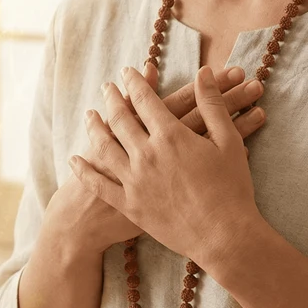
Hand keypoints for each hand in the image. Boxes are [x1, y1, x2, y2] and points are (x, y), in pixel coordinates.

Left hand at [69, 65, 263, 265]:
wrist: (223, 236)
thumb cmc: (232, 189)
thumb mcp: (228, 141)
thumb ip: (213, 105)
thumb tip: (204, 73)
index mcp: (170, 136)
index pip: (146, 100)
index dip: (136, 83)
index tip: (128, 72)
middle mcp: (146, 155)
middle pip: (121, 119)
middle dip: (112, 99)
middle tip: (106, 87)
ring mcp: (134, 181)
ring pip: (104, 147)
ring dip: (95, 127)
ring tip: (90, 115)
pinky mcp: (129, 205)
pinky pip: (99, 184)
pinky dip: (84, 170)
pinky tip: (75, 159)